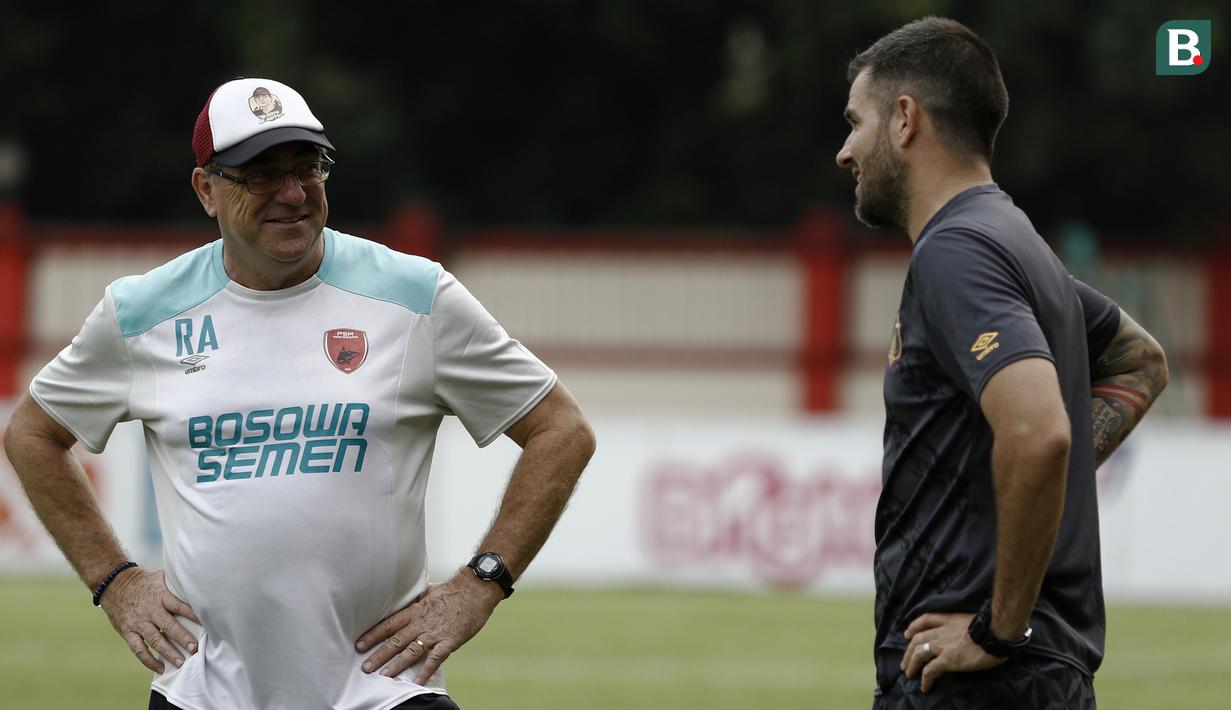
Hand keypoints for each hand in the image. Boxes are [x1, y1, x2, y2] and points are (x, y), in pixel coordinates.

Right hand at [100, 567, 200, 672]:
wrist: (113, 583)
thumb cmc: (142, 581)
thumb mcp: (160, 577)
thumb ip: (175, 585)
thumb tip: (197, 585)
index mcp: (160, 596)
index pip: (179, 606)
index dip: (193, 615)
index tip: (207, 624)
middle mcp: (150, 610)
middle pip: (169, 626)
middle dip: (183, 638)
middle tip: (195, 649)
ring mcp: (138, 623)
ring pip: (155, 640)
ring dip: (168, 653)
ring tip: (181, 663)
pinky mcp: (127, 632)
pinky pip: (138, 649)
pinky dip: (149, 660)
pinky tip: (160, 668)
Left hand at [356, 568, 502, 684]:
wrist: (476, 589)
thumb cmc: (454, 589)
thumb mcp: (429, 591)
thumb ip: (417, 599)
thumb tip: (407, 599)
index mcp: (415, 610)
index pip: (389, 624)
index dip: (373, 635)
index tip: (359, 645)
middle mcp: (421, 622)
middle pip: (395, 641)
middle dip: (378, 655)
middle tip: (365, 667)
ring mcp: (435, 633)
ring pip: (411, 651)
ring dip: (396, 665)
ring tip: (383, 676)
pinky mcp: (450, 641)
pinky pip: (435, 659)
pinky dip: (425, 671)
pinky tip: (417, 682)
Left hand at [900, 612, 1004, 692]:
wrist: (996, 632)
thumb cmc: (993, 627)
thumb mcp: (975, 621)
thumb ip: (966, 627)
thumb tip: (969, 636)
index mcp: (950, 620)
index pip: (927, 619)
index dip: (914, 626)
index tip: (908, 633)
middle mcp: (943, 631)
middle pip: (918, 638)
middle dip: (909, 650)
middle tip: (905, 661)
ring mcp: (943, 645)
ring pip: (919, 653)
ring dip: (911, 664)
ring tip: (908, 673)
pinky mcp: (947, 659)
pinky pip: (930, 670)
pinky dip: (925, 679)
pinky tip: (925, 687)